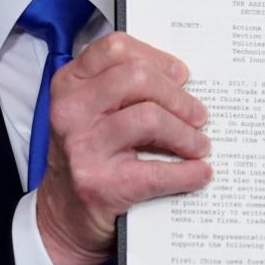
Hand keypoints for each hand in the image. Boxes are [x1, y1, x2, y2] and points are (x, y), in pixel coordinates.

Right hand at [35, 33, 210, 264]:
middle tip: (198, 115)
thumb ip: (123, 89)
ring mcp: (82, 147)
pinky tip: (199, 173)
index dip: (156, 58)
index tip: (180, 74)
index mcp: (70, 83)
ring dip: (187, 134)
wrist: (64, 216)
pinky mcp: (99, 184)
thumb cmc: (88, 155)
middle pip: (139, 78)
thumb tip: (182, 80)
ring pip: (151, 118)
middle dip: (178, 97)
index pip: (116, 48)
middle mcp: (71, 110)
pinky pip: (157, 171)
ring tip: (200, 145)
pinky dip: (187, 172)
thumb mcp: (91, 111)